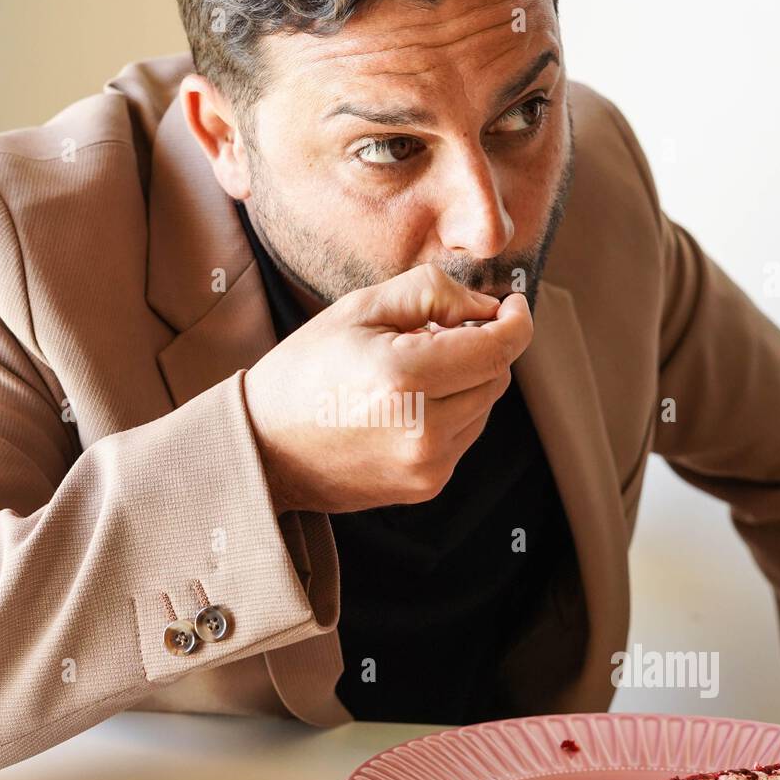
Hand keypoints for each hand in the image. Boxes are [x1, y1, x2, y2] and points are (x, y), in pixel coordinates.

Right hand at [242, 262, 532, 513]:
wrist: (263, 449)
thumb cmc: (304, 371)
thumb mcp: (358, 309)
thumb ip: (432, 294)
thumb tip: (489, 308)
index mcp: (406, 378)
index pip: (499, 348)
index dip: (516, 320)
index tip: (511, 303)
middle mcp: (425, 430)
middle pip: (497, 376)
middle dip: (483, 347)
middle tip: (439, 331)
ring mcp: (427, 466)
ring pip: (485, 407)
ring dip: (467, 381)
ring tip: (414, 371)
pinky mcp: (426, 485)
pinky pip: (465, 437)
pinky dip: (452, 412)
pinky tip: (408, 404)